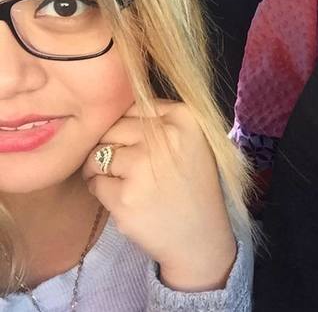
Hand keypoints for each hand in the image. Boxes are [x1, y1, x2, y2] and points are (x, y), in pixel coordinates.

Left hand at [82, 100, 236, 291]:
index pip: (133, 106)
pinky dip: (101, 190)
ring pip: (97, 154)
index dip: (127, 126)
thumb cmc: (192, 182)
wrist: (201, 235)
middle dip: (109, 145)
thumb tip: (114, 104)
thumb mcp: (193, 138)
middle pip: (111, 127)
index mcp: (184, 117)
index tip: (137, 143)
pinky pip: (94, 182)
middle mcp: (164, 137)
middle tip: (123, 165)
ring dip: (99, 168)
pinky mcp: (125, 197)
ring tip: (121, 181)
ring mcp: (143, 166)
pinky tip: (123, 198)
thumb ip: (161, 116)